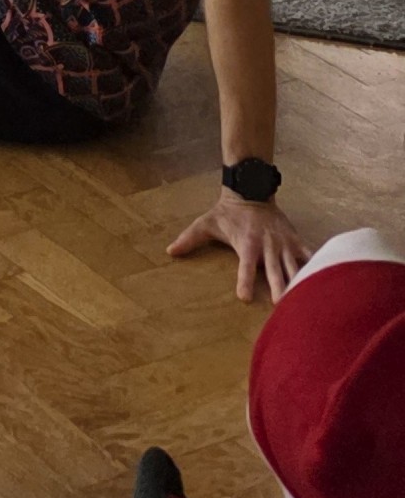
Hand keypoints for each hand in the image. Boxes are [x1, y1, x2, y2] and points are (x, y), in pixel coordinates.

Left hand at [168, 189, 308, 303]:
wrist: (252, 191)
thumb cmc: (228, 213)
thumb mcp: (206, 223)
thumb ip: (190, 238)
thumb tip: (170, 251)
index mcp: (247, 243)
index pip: (245, 266)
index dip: (244, 281)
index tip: (244, 297)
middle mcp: (268, 245)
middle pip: (274, 270)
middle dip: (279, 288)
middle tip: (282, 306)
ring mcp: (283, 244)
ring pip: (294, 266)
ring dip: (300, 282)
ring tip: (307, 301)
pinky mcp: (295, 240)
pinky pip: (308, 255)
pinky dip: (317, 267)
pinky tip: (328, 282)